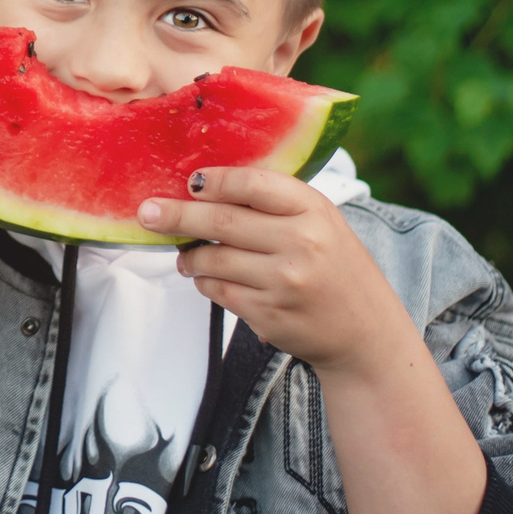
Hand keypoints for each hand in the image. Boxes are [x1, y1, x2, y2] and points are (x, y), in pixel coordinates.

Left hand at [143, 167, 410, 373]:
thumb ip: (275, 203)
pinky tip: (209, 278)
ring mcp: (283, 281)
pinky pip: (218, 290)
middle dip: (175, 215)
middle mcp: (300, 243)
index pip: (252, 183)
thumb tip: (207, 186)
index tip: (191, 182)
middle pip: (220, 221)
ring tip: (185, 254)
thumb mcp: (321, 222)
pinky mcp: (268, 314)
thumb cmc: (336, 267)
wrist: (365, 332)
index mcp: (313, 210)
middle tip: (147, 212)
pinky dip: (205, 282)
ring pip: (212, 259)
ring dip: (189, 256)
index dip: (215, 181)